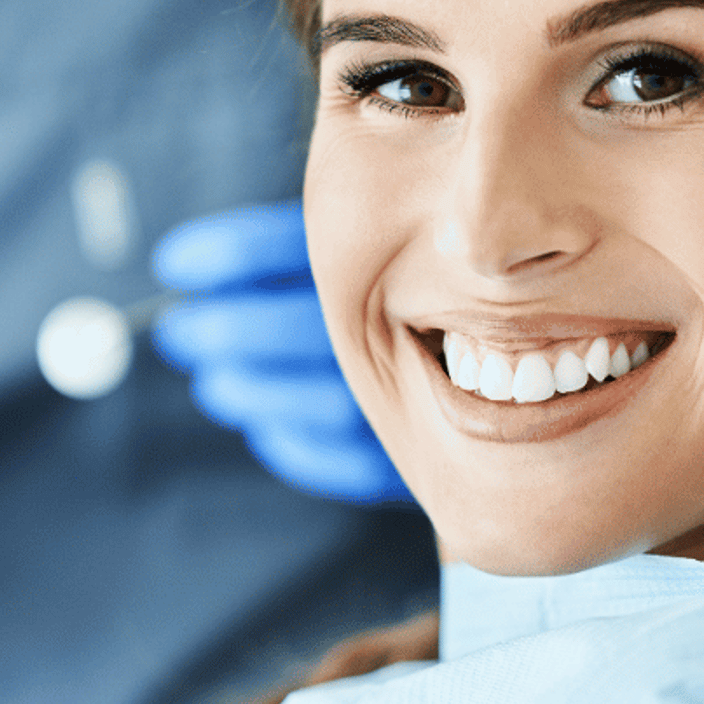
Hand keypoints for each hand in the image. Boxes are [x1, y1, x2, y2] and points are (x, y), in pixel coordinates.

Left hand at [151, 201, 410, 504]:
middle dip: (209, 330)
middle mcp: (390, 325)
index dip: (209, 255)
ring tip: (218, 383)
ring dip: (240, 390)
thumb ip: (310, 244)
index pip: (264, 251)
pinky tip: (270, 425)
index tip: (172, 261)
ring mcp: (399, 400)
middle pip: (263, 328)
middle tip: (179, 332)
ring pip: (284, 399)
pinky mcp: (403, 462)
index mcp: (377, 254)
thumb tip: (182, 263)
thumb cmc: (434, 291)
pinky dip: (286, 442)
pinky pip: (321, 458)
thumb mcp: (384, 242)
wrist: (531, 379)